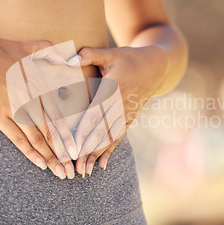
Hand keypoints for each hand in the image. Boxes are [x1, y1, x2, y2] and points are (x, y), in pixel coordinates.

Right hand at [0, 32, 76, 178]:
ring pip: (38, 138)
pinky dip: (30, 152)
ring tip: (61, 172)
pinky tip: (40, 164)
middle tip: (74, 169)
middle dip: (64, 152)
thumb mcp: (27, 46)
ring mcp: (14, 109)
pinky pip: (17, 138)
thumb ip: (48, 51)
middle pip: (52, 130)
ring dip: (50, 157)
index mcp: (40, 84)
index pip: (60, 115)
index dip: (70, 134)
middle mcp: (31, 99)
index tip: (79, 149)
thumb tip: (65, 55)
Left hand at [74, 45, 168, 175]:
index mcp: (113, 89)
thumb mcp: (110, 53)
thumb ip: (88, 54)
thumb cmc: (128, 58)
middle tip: (74, 167)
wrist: (156, 67)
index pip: (95, 114)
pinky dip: (109, 152)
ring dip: (96, 155)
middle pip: (101, 131)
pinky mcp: (129, 119)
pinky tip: (101, 165)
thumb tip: (68, 59)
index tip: (73, 146)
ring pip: (109, 138)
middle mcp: (120, 105)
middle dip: (88, 151)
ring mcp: (126, 114)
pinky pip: (118, 138)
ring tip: (84, 171)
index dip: (84, 131)